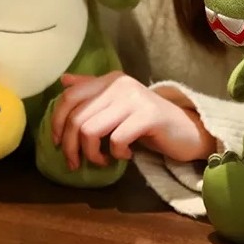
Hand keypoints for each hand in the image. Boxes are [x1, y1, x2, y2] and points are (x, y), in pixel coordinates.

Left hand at [50, 71, 216, 170]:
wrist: (186, 131)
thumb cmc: (147, 121)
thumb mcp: (116, 104)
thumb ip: (92, 91)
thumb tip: (63, 80)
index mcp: (109, 80)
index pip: (69, 98)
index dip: (57, 123)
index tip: (59, 144)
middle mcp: (120, 84)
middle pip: (77, 118)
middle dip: (72, 147)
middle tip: (78, 163)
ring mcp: (134, 98)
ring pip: (91, 130)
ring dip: (92, 154)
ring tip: (103, 160)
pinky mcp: (148, 116)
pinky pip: (116, 140)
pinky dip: (117, 154)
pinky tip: (126, 156)